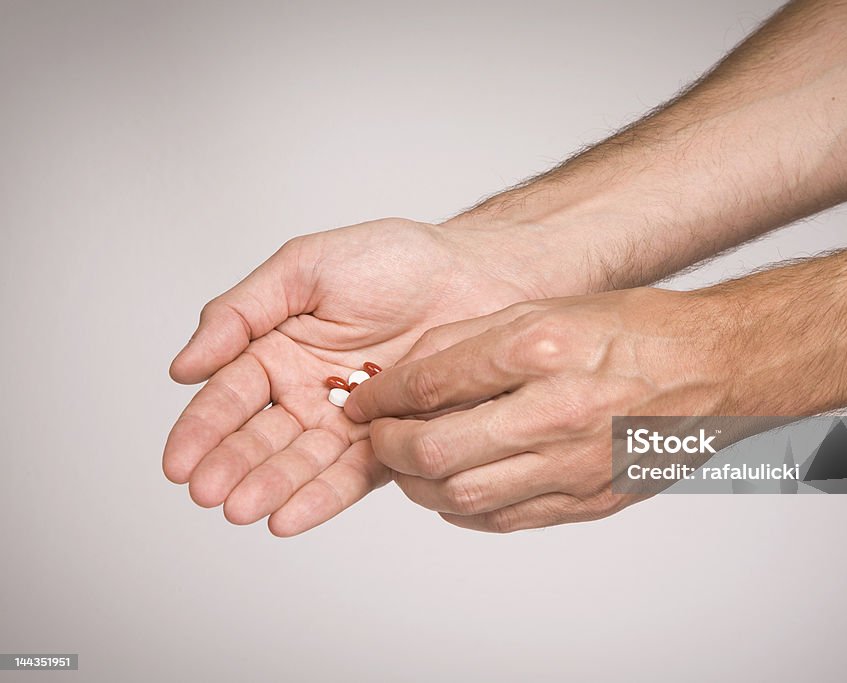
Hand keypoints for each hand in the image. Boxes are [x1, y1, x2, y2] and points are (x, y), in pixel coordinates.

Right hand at [163, 218, 538, 535]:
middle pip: (261, 437)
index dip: (201, 429)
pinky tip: (289, 517)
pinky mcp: (389, 442)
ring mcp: (347, 420)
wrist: (475, 274)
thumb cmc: (394, 260)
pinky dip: (321, 497)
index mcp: (279, 350)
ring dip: (271, 487)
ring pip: (301, 462)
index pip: (230, 395)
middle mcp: (307, 391)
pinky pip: (351, 474)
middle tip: (210, 493)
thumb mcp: (304, 268)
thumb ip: (242, 313)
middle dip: (232, 466)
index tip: (177, 463)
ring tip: (245, 510)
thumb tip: (184, 367)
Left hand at [344, 288, 734, 531]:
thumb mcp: (548, 309)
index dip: (382, 396)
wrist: (713, 369)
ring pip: (462, 497)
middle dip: (388, 447)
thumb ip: (473, 341)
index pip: (432, 382)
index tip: (363, 399)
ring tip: (412, 462)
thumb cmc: (637, 331)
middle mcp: (556, 410)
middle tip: (377, 436)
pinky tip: (456, 486)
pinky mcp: (590, 500)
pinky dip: (465, 509)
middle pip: (435, 450)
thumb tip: (408, 372)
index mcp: (542, 348)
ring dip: (419, 484)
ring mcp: (574, 464)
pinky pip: (505, 520)